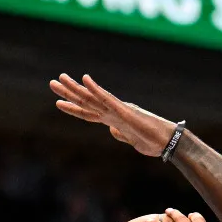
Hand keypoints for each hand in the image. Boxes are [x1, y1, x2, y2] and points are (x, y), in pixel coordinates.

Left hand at [51, 73, 174, 156]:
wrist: (169, 143)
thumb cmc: (155, 143)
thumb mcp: (133, 142)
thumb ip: (122, 135)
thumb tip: (112, 130)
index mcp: (115, 119)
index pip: (89, 113)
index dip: (73, 108)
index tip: (59, 103)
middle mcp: (114, 111)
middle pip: (87, 102)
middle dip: (69, 92)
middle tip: (52, 83)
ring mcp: (118, 110)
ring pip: (92, 98)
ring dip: (75, 88)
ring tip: (59, 78)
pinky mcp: (125, 111)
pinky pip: (107, 98)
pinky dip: (95, 89)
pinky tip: (84, 79)